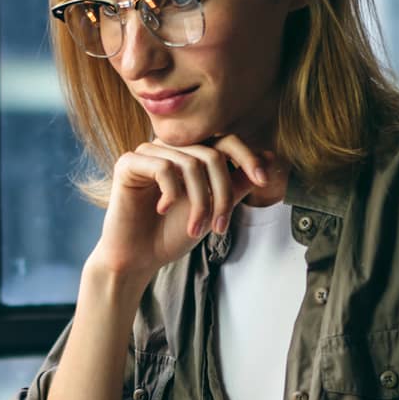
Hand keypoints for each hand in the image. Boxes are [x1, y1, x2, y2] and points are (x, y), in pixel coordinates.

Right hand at [88, 134, 281, 282]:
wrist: (138, 258)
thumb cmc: (171, 234)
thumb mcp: (214, 209)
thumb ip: (237, 184)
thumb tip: (269, 158)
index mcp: (189, 154)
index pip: (224, 141)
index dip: (248, 156)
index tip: (264, 180)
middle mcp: (169, 148)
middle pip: (212, 154)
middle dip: (223, 193)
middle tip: (220, 226)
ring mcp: (148, 153)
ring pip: (190, 163)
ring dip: (200, 202)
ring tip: (196, 228)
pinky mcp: (128, 163)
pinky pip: (163, 167)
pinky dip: (171, 193)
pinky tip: (163, 209)